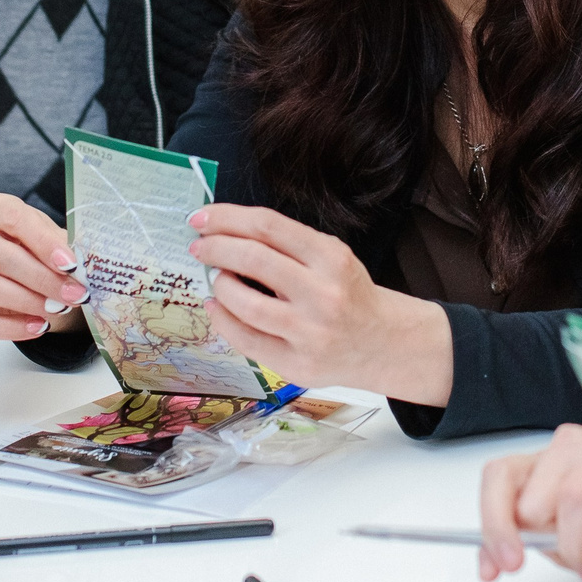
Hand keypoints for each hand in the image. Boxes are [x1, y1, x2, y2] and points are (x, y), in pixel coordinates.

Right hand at [0, 192, 86, 339]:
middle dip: (43, 279)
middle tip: (74, 294)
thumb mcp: (55, 237)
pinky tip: (38, 326)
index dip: (44, 242)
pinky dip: (8, 328)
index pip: (14, 219)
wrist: (27, 272)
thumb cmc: (41, 248)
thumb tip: (82, 264)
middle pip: (1, 257)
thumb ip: (64, 246)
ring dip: (26, 301)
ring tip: (58, 309)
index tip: (71, 264)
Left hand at [189, 203, 450, 401]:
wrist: (382, 342)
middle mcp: (323, 293)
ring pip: (245, 303)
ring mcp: (310, 332)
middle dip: (216, 248)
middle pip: (254, 260)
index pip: (269, 226)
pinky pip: (246, 340)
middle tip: (199, 246)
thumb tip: (226, 233)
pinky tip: (217, 308)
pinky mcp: (297, 364)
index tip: (202, 217)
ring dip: (220, 285)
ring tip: (216, 278)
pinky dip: (223, 320)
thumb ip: (287, 245)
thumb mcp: (332, 257)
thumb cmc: (349, 293)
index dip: (228, 218)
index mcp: (332, 257)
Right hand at [479, 424, 581, 581]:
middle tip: (577, 561)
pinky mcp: (522, 473)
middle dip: (551, 542)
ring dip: (500, 530)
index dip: (578, 545)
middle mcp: (570, 449)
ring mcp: (542, 458)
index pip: (576, 496)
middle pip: (537, 497)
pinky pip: (491, 492)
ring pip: (500, 482)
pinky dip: (487, 534)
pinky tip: (490, 565)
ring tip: (507, 564)